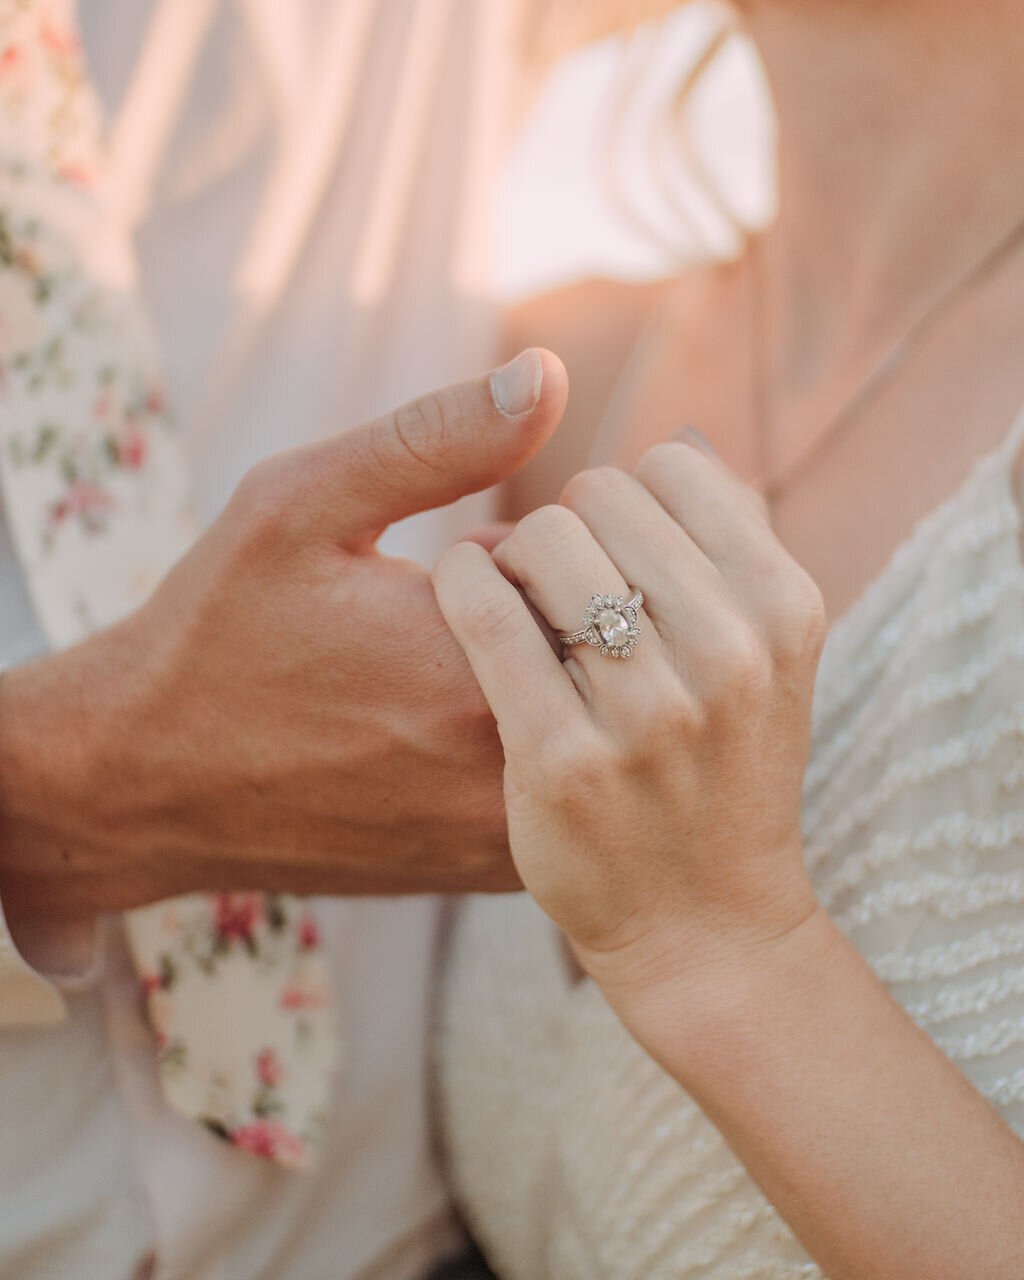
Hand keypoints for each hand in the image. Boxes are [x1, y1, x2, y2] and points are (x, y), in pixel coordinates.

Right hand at [0, 350, 567, 916]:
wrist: (141, 787)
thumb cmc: (217, 636)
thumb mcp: (300, 505)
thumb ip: (435, 439)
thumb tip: (549, 374)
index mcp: (473, 666)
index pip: (607, 575)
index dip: (555, 545)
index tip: (484, 549)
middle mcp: (507, 765)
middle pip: (617, 654)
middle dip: (567, 608)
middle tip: (469, 605)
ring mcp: (502, 833)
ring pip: (600, 724)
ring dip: (556, 677)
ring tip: (450, 666)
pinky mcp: (488, 871)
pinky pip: (574, 784)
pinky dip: (546, 738)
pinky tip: (452, 721)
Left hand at [433, 439, 826, 1034]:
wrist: (704, 925)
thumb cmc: (721, 772)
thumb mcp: (768, 656)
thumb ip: (730, 549)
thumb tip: (679, 444)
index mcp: (784, 608)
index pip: (671, 471)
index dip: (624, 502)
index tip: (608, 551)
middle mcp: (730, 654)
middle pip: (597, 497)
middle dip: (564, 529)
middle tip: (553, 585)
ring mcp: (649, 713)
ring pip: (541, 542)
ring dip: (509, 557)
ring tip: (514, 603)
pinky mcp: (562, 761)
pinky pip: (484, 612)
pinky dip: (462, 583)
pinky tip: (464, 598)